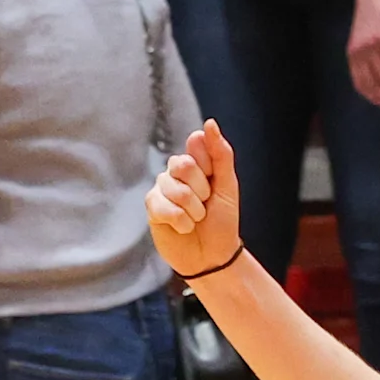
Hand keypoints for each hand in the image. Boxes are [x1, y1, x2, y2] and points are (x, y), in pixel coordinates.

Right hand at [146, 120, 245, 275]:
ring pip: (173, 188)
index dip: (209, 165)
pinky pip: (162, 206)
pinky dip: (180, 220)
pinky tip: (185, 228)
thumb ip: (220, 154)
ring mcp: (161, 189)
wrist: (215, 256)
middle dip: (201, 189)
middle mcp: (175, 173)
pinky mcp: (152, 209)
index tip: (215, 181)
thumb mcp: (228, 186)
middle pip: (181, 164)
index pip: (196, 144)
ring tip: (197, 219)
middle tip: (206, 204)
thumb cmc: (223, 221)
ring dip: (193, 209)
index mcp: (196, 163)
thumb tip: (209, 124)